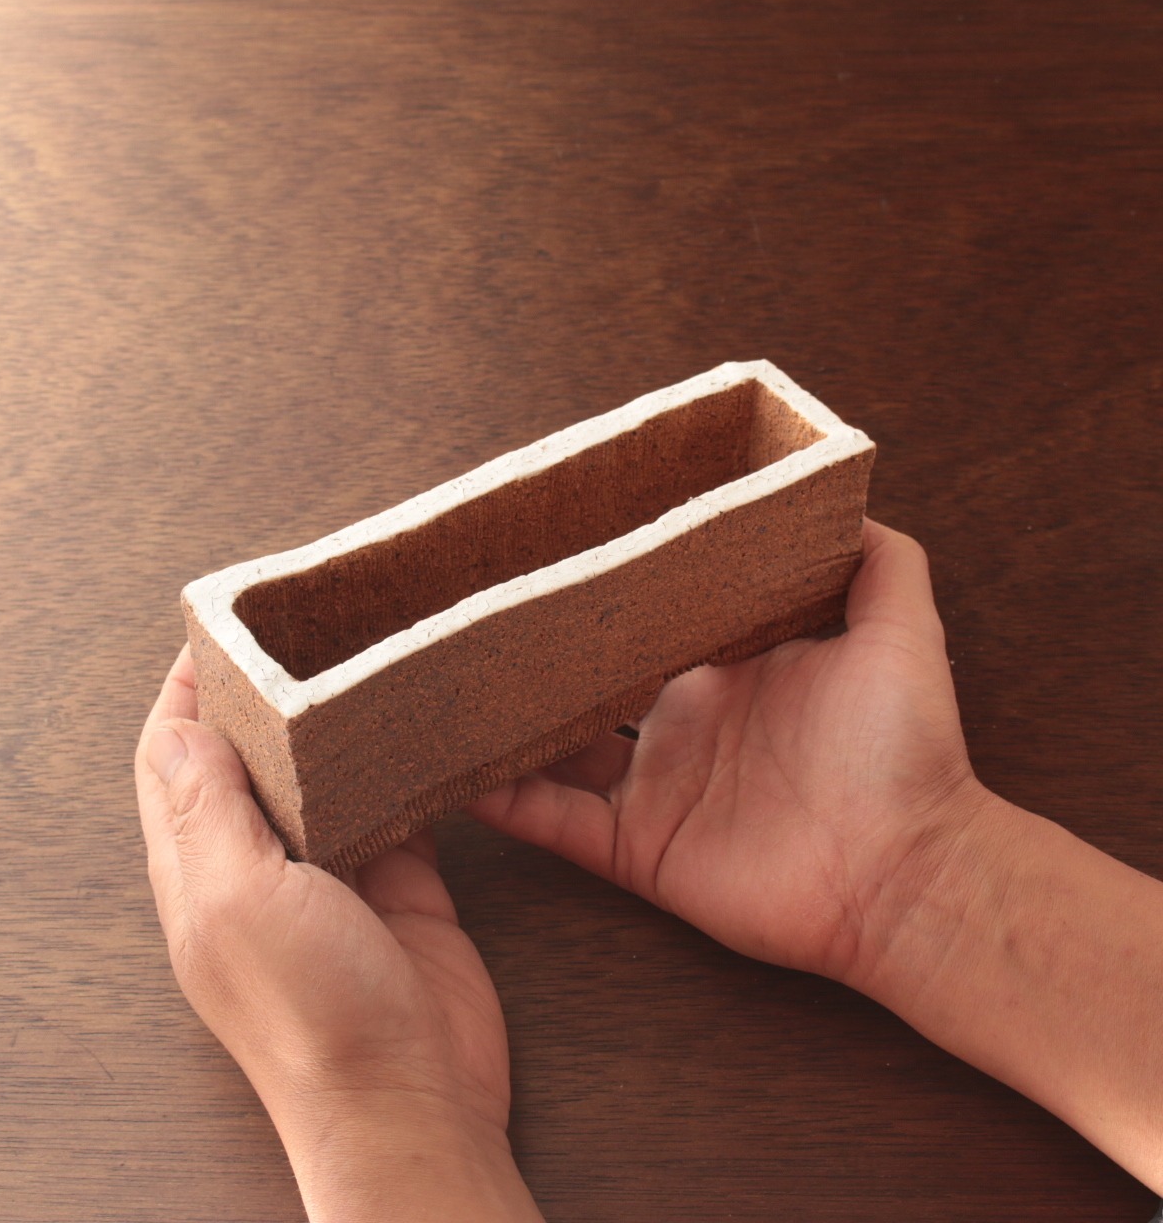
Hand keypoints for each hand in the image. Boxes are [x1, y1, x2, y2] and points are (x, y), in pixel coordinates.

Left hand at [134, 649, 542, 1221]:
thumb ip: (207, 814)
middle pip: (248, 760)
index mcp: (202, 873)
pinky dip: (402, 765)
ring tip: (360, 660)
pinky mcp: (401, 885)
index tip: (217, 631)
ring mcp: (333, 878)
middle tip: (302, 629)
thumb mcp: (241, 904)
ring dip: (334, 725)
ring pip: (324, 777)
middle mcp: (260, 871)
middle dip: (264, 695)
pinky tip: (419, 729)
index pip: (173, 761)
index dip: (185, 694)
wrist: (412, 1100)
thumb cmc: (316, 1018)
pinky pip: (396, 805)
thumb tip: (174, 731)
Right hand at [470, 518, 983, 987]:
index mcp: (728, 672)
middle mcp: (683, 726)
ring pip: (560, 751)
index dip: (611, 595)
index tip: (562, 555)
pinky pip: (558, 825)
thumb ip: (880, 561)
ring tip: (456, 687)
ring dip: (512, 725)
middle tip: (484, 614)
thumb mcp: (902, 633)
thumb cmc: (906, 752)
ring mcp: (657, 791)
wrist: (910, 874)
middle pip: (595, 682)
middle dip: (545, 654)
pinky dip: (510, 804)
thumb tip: (843, 493)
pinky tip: (465, 774)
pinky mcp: (640, 851)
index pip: (654, 623)